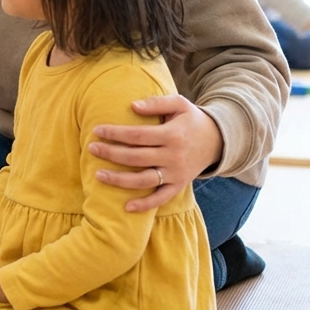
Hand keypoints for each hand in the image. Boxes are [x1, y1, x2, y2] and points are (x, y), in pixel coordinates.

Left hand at [89, 95, 221, 212]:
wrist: (218, 140)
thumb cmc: (192, 119)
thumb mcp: (179, 104)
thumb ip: (156, 103)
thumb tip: (132, 106)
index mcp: (172, 135)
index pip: (137, 135)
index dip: (115, 133)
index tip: (96, 130)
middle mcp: (173, 156)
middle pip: (136, 157)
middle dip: (111, 153)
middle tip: (91, 148)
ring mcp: (176, 174)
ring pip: (144, 180)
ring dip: (120, 180)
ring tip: (98, 175)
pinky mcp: (179, 185)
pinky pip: (161, 198)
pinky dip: (145, 205)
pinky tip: (126, 206)